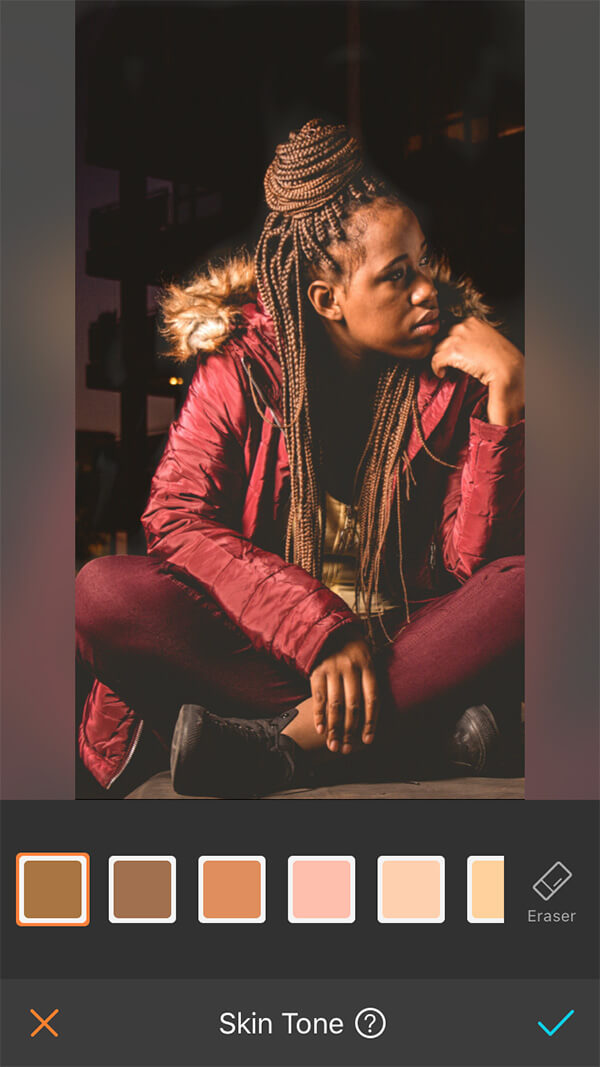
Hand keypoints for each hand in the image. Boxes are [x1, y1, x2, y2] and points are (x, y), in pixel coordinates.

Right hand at [309, 636, 378, 753]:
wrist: (331, 627)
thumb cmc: (354, 649)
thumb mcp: (368, 658)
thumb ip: (372, 680)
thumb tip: (378, 711)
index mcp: (368, 665)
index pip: (372, 699)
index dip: (371, 722)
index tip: (368, 741)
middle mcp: (351, 668)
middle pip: (353, 706)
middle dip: (350, 731)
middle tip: (347, 749)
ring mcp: (333, 669)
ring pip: (335, 705)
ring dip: (334, 728)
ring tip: (333, 745)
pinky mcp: (317, 670)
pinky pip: (318, 697)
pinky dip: (319, 715)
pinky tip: (320, 729)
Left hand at [431, 317, 523, 425]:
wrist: (506, 367)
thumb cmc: (502, 358)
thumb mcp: (488, 341)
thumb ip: (475, 340)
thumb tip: (466, 349)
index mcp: (473, 322)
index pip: (454, 331)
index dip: (454, 344)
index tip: (456, 353)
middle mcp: (464, 327)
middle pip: (445, 339)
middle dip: (447, 351)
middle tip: (452, 362)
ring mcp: (458, 339)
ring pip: (439, 349)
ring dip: (442, 360)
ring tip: (447, 368)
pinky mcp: (453, 352)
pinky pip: (436, 360)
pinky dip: (436, 368)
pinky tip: (442, 373)